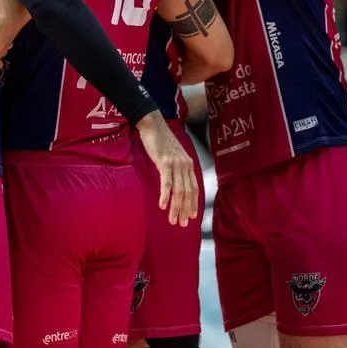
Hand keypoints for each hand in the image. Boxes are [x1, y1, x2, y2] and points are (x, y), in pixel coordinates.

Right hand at [134, 112, 198, 227]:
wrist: (152, 123)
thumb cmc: (160, 139)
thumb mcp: (172, 155)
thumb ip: (176, 168)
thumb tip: (174, 182)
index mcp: (188, 164)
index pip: (194, 188)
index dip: (193, 204)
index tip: (191, 217)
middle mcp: (185, 164)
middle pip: (188, 192)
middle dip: (185, 210)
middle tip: (182, 224)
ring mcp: (176, 163)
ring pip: (179, 191)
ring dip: (176, 207)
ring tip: (172, 220)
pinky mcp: (165, 162)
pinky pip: (167, 182)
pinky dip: (165, 195)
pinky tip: (162, 206)